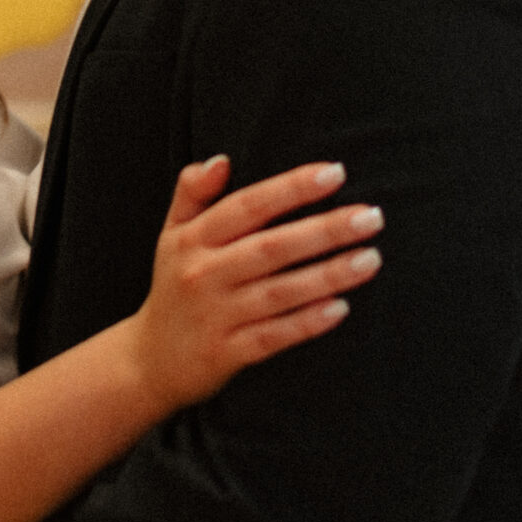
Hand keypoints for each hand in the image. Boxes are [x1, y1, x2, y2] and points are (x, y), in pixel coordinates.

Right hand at [133, 157, 380, 412]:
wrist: (149, 361)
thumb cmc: (174, 286)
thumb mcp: (171, 235)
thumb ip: (192, 192)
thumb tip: (222, 160)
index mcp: (192, 239)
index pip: (247, 206)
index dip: (291, 188)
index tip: (335, 173)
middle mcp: (203, 274)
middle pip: (271, 247)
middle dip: (324, 230)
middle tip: (371, 217)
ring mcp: (216, 315)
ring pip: (280, 292)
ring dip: (328, 275)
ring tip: (370, 258)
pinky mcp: (226, 353)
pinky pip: (274, 336)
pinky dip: (307, 323)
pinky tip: (341, 308)